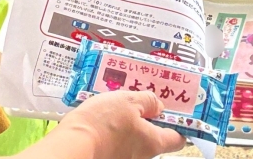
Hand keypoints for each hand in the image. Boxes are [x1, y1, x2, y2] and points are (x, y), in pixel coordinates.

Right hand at [58, 91, 186, 158]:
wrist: (74, 144)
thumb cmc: (103, 123)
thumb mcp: (128, 101)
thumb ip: (148, 100)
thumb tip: (158, 105)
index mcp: (153, 142)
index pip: (178, 138)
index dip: (178, 123)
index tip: (172, 110)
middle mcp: (142, 155)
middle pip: (154, 136)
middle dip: (148, 117)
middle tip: (138, 99)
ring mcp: (125, 158)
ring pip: (134, 137)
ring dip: (128, 122)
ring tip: (116, 103)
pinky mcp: (110, 156)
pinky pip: (118, 141)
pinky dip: (114, 129)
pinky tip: (103, 116)